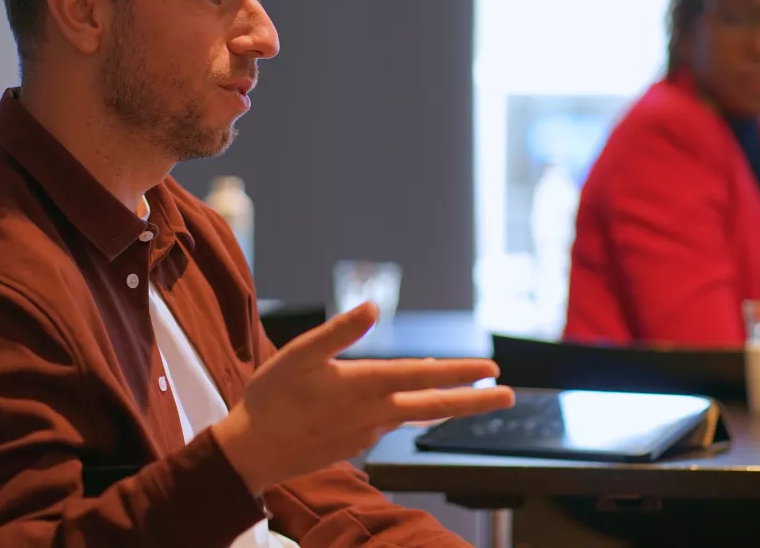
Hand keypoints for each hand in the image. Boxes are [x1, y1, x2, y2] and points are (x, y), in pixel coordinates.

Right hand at [213, 302, 514, 493]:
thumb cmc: (271, 397)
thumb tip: (372, 308)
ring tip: (466, 389)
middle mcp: (374, 414)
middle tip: (508, 396)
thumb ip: (339, 331)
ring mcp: (367, 433)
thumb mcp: (299, 354)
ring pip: (414, 413)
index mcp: (365, 387)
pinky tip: (406, 399)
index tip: (492, 371)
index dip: (461, 373)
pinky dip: (407, 409)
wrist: (250, 452)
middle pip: (435, 406)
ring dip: (443, 402)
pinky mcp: (356, 445)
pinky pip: (390, 422)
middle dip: (475, 401)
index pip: (425, 378)